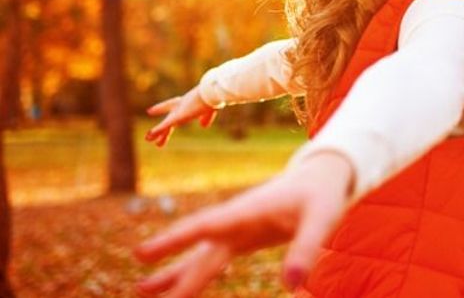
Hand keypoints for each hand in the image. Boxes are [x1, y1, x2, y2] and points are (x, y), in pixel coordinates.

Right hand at [133, 150, 355, 297]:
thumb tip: (290, 286)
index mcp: (248, 211)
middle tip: (140, 287)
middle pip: (198, 247)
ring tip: (143, 290)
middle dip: (171, 267)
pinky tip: (176, 288)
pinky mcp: (242, 238)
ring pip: (200, 255)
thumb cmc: (322, 196)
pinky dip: (194, 273)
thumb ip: (306, 249)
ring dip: (175, 273)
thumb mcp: (322, 220)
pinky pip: (212, 259)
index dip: (175, 240)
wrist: (321, 178)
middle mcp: (235, 220)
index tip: (143, 252)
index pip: (206, 226)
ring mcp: (236, 230)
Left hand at [144, 87, 217, 146]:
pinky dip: (157, 131)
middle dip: (160, 127)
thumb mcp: (209, 109)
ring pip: (164, 125)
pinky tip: (149, 136)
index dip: (160, 108)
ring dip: (157, 133)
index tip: (149, 111)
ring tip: (147, 139)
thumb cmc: (211, 97)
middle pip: (168, 118)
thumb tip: (203, 125)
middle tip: (149, 133)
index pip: (170, 105)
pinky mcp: (177, 117)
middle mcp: (179, 106)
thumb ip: (206, 117)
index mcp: (186, 102)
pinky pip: (165, 125)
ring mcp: (177, 112)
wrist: (210, 93)